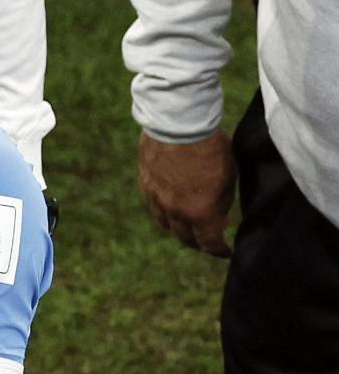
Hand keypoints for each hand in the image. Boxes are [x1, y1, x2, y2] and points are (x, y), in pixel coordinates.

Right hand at [138, 129, 236, 257]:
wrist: (178, 123)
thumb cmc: (210, 147)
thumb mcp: (228, 177)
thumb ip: (222, 202)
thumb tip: (219, 216)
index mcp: (199, 212)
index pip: (209, 243)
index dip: (219, 250)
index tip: (226, 251)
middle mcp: (175, 211)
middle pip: (185, 238)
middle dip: (198, 242)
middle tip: (207, 240)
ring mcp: (156, 199)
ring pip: (166, 224)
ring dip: (178, 228)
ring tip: (187, 224)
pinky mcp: (145, 185)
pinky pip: (153, 207)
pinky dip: (164, 211)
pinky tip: (171, 204)